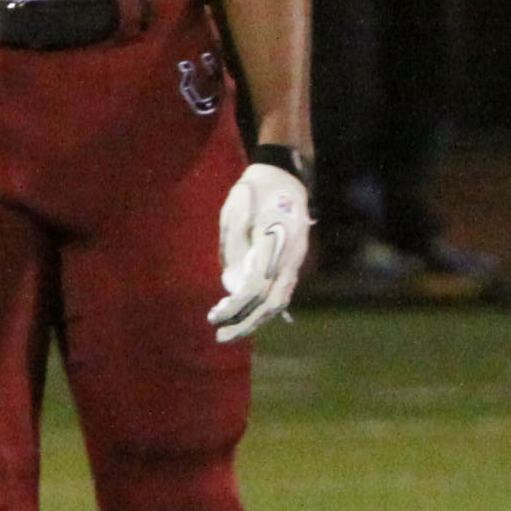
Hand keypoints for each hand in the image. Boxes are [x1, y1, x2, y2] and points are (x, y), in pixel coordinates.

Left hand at [212, 159, 310, 340]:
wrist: (285, 173)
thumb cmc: (255, 189)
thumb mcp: (234, 211)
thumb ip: (232, 247)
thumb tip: (230, 284)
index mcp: (276, 241)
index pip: (256, 286)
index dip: (235, 306)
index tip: (214, 316)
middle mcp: (292, 255)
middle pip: (272, 302)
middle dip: (246, 323)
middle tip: (221, 337)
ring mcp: (296, 259)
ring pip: (280, 301)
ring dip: (256, 319)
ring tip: (232, 332)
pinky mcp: (294, 260)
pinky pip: (282, 291)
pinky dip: (264, 307)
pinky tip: (247, 315)